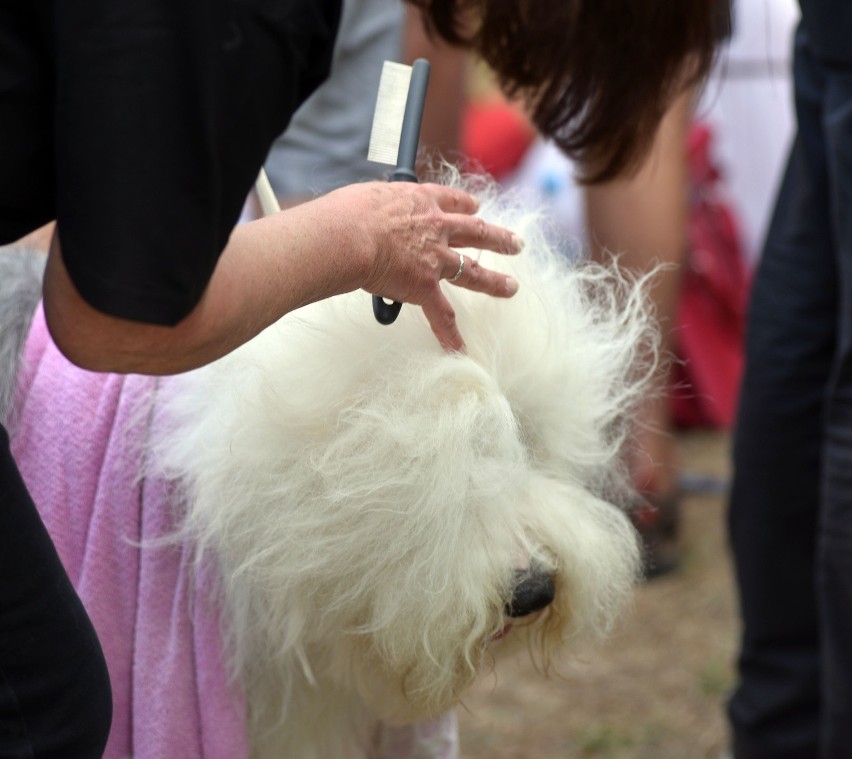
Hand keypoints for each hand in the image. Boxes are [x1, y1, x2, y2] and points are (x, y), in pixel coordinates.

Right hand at [327, 181, 521, 351]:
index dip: (465, 205)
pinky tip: (460, 349)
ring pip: (471, 271)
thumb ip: (378, 207)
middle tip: (516, 244)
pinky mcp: (424, 287)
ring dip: (494, 281)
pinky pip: (442, 316)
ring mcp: (434, 259)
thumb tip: (366, 215)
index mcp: (421, 202)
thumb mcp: (369, 196)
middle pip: (475, 232)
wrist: (349, 235)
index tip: (475, 207)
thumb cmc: (348, 214)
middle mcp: (436, 228)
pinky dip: (450, 335)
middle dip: (498, 239)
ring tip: (511, 288)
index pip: (450, 201)